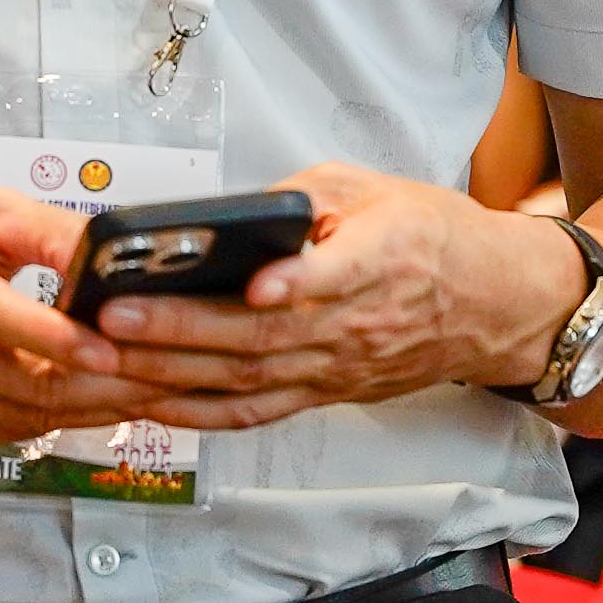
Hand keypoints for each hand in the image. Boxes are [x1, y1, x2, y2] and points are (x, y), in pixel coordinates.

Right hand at [0, 193, 153, 453]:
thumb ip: (47, 231)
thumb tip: (111, 255)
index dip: (53, 338)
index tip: (107, 348)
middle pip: (19, 381)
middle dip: (98, 383)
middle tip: (158, 374)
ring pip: (23, 415)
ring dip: (91, 407)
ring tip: (141, 387)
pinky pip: (10, 433)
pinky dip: (59, 420)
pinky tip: (93, 402)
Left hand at [85, 163, 580, 433]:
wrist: (495, 304)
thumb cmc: (436, 240)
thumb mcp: (377, 189)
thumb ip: (305, 198)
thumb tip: (236, 214)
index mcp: (379, 262)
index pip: (330, 279)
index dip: (290, 285)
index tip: (250, 282)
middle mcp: (354, 326)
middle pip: (260, 337)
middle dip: (180, 329)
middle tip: (114, 315)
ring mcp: (335, 368)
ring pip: (246, 380)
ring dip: (172, 374)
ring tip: (108, 355)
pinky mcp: (324, 393)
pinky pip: (253, 412)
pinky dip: (197, 413)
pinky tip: (147, 400)